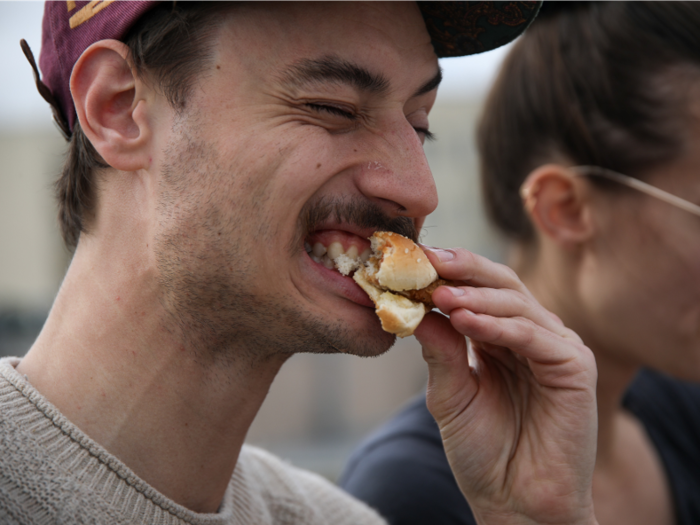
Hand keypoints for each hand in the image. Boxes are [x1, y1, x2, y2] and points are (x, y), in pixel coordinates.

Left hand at [414, 247, 598, 524]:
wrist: (514, 503)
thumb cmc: (483, 452)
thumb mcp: (450, 393)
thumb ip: (439, 350)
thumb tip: (414, 308)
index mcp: (501, 337)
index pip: (477, 290)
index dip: (448, 273)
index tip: (412, 260)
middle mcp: (531, 335)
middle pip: (501, 284)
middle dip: (463, 269)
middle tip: (427, 261)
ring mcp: (556, 349)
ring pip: (516, 304)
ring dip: (474, 297)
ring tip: (439, 295)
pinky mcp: (575, 368)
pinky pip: (532, 335)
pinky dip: (498, 326)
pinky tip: (464, 320)